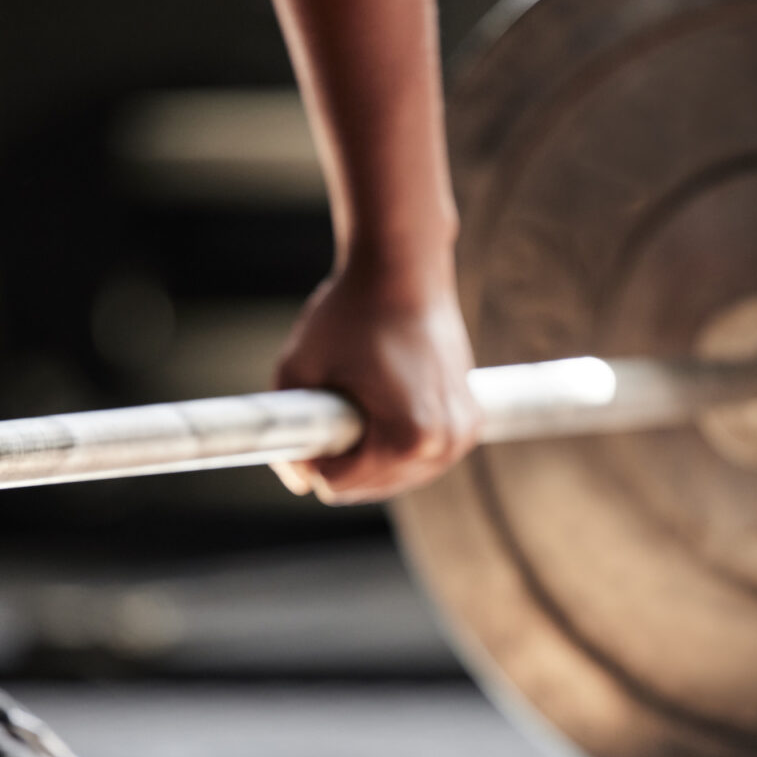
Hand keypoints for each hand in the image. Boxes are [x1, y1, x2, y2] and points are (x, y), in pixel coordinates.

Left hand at [273, 261, 480, 503]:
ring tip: (367, 391)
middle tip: (342, 392)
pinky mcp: (471, 422)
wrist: (403, 269)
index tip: (319, 402)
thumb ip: (285, 433)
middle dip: (345, 453)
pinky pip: (418, 457)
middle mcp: (446, 445)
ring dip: (370, 450)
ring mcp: (463, 435)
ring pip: (395, 476)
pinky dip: (396, 441)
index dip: (314, 449)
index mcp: (409, 439)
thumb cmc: (348, 313)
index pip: (338, 485)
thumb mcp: (296, 370)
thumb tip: (301, 482)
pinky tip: (389, 396)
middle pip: (369, 487)